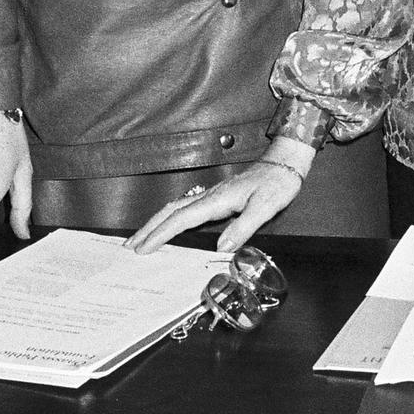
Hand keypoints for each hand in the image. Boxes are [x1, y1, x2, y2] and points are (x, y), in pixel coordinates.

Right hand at [125, 145, 316, 257]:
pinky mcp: (215, 198)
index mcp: (218, 199)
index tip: (144, 248)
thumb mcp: (266, 207)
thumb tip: (221, 247)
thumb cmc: (277, 184)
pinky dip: (168, 219)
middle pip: (170, 211)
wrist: (284, 165)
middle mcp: (209, 196)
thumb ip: (244, 227)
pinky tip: (166, 227)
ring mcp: (211, 196)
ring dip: (155, 223)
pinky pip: (184, 209)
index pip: (182, 218)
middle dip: (148, 229)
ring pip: (174, 208)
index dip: (161, 234)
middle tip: (129, 246)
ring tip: (139, 239)